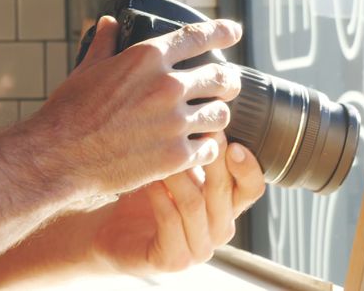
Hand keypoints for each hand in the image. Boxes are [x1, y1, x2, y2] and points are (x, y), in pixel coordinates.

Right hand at [34, 15, 243, 197]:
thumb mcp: (86, 69)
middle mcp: (167, 85)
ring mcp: (174, 122)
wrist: (60, 155)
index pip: (198, 36)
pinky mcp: (175, 156)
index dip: (222, 32)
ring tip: (208, 119)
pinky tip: (196, 148)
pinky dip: (205, 148)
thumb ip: (104, 44)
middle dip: (226, 81)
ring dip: (216, 115)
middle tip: (224, 86)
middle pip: (221, 76)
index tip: (233, 32)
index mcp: (147, 58)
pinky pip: (209, 148)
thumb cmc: (69, 112)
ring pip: (221, 114)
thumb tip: (107, 23)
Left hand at [90, 136, 266, 274]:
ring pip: (196, 205)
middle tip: (197, 135)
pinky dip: (159, 196)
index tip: (233, 142)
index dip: (248, 167)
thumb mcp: (175, 167)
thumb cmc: (147, 192)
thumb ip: (196, 148)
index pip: (252, 188)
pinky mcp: (173, 260)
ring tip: (163, 151)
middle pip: (225, 194)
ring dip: (179, 174)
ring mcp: (198, 248)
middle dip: (211, 162)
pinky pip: (170, 222)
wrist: (112, 230)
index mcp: (226, 206)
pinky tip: (147, 178)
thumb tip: (205, 104)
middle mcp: (218, 229)